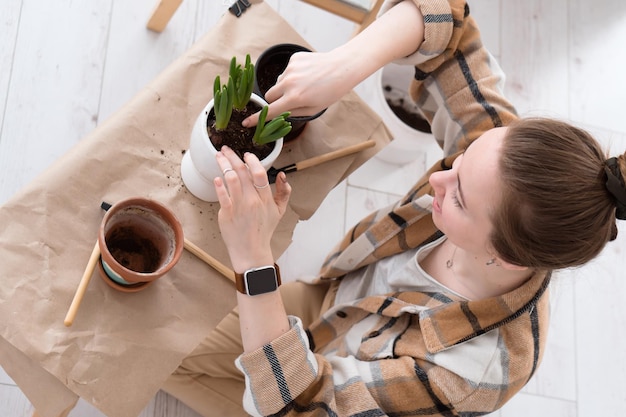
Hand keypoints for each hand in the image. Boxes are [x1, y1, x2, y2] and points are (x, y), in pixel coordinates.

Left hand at [214, 146, 290, 271]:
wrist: (251, 250)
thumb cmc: (263, 230)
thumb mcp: (280, 211)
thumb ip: (284, 192)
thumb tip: (283, 175)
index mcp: (265, 199)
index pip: (259, 174)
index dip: (252, 161)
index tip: (246, 154)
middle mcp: (252, 200)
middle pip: (243, 172)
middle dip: (233, 157)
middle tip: (226, 148)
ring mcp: (239, 207)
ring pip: (231, 179)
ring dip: (223, 165)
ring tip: (218, 156)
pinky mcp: (227, 213)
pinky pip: (222, 196)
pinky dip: (219, 185)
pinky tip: (217, 177)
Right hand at [243, 50, 355, 126]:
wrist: (341, 68)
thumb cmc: (331, 91)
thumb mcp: (314, 109)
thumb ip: (294, 112)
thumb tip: (278, 113)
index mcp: (295, 98)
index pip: (270, 111)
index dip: (256, 118)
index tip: (245, 122)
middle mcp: (289, 83)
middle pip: (269, 96)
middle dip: (275, 101)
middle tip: (288, 101)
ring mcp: (290, 69)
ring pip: (278, 83)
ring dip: (285, 87)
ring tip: (304, 85)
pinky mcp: (293, 59)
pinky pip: (286, 71)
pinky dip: (293, 75)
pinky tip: (306, 75)